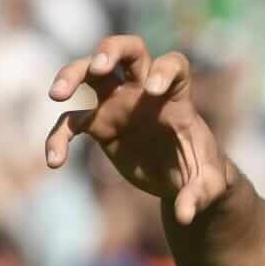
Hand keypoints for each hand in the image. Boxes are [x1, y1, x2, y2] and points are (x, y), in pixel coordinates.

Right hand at [45, 35, 232, 223]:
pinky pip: (71, 123)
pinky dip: (58, 137)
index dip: (165, 70)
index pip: (174, 65)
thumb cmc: (202, 174)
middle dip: (111, 49)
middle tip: (98, 65)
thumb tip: (186, 216)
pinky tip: (54, 162)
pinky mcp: (100, 126)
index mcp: (177, 99)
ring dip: (71, 74)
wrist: (183, 180)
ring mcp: (119, 105)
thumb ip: (199, 196)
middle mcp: (145, 92)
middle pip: (128, 50)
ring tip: (57, 96)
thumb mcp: (210, 187)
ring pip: (90, 72)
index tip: (154, 90)